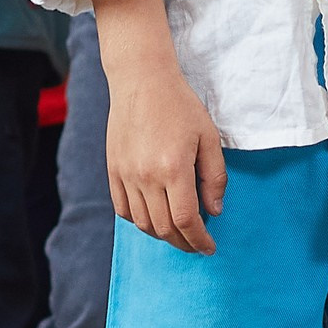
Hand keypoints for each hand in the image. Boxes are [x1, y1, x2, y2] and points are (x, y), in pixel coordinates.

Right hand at [93, 0, 224, 253]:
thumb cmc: (180, 105)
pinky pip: (122, 209)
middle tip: (197, 244)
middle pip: (164, 228)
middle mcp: (147, 176)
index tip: (209, 247)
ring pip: (142, 223)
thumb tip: (214, 211)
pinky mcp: (113, 169)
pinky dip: (138, 221)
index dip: (199, 240)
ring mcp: (126, 174)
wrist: (141, 80)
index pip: (186, 220)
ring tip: (177, 233)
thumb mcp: (208, 137)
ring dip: (161, 235)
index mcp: (174, 169)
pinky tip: (153, 218)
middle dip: (183, 242)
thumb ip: (214, 177)